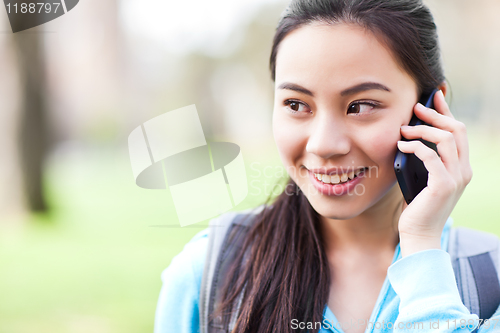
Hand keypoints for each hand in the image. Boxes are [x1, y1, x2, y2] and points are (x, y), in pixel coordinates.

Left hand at [396, 90, 472, 256]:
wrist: (419, 234)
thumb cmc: (418, 206)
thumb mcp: (424, 178)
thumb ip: (426, 160)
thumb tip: (410, 137)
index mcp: (461, 167)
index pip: (459, 132)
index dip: (447, 111)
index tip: (434, 96)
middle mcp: (463, 170)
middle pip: (456, 130)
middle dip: (436, 115)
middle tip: (415, 107)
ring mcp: (456, 178)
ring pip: (446, 139)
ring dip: (423, 130)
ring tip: (403, 130)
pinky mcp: (443, 185)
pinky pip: (430, 156)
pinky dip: (415, 147)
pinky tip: (401, 146)